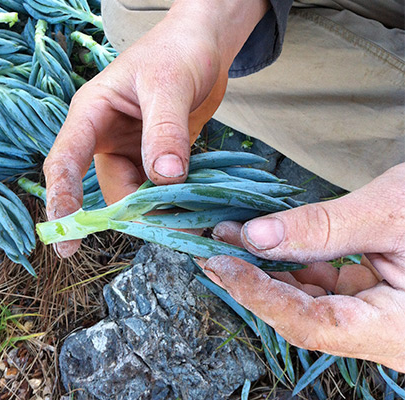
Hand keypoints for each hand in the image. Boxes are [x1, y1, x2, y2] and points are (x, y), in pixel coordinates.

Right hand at [43, 0, 269, 256]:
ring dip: (161, 209)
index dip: (62, 199)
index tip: (66, 239)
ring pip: (138, 193)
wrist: (202, 46)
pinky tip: (196, 205)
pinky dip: (176, 200)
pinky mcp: (156, 158)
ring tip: (191, 219)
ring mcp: (132, 150)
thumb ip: (165, 130)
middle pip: (112, 187)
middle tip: (171, 228)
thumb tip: (165, 180)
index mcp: (92, 114)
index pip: (65, 160)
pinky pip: (161, 188)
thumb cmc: (176, 51)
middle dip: (136, 211)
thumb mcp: (169, 85)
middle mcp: (107, 138)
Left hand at [202, 163, 404, 371]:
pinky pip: (325, 287)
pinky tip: (268, 243)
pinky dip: (295, 264)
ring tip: (231, 242)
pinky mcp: (374, 297)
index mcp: (397, 330)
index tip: (219, 265)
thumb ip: (323, 229)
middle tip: (212, 251)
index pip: (311, 324)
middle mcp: (383, 333)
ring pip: (310, 301)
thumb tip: (256, 236)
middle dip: (253, 282)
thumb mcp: (392, 214)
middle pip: (302, 316)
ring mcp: (377, 317)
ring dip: (269, 270)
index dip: (259, 295)